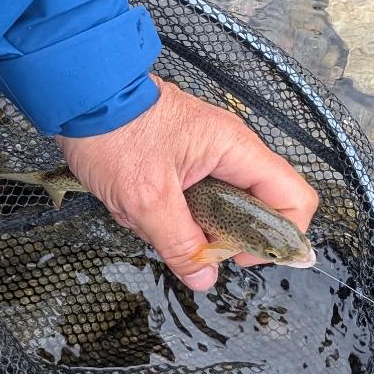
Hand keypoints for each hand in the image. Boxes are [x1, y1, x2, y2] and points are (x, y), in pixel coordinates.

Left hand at [59, 77, 318, 292]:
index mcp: (236, 149)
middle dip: (221, 235)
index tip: (238, 254)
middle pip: (259, 208)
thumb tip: (204, 277)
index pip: (295, 197)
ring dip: (189, 226)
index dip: (278, 236)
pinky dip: (170, 214)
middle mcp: (231, 150)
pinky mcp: (186, 160)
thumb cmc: (113, 132)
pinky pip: (194, 200)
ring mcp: (209, 154)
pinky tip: (140, 209)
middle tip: (186, 242)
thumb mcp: (145, 198)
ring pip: (221, 209)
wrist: (79, 96)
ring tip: (150, 217)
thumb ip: (180, 242)